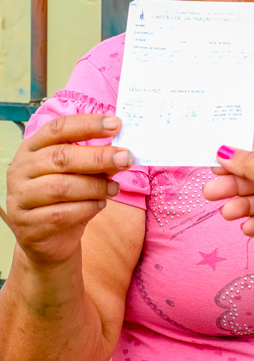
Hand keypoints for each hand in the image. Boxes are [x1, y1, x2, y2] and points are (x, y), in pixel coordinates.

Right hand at [5, 115, 132, 265]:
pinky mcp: (27, 224)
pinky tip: (99, 205)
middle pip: (61, 157)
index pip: (58, 128)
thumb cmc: (67, 196)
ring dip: (95, 187)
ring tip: (114, 188)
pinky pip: (61, 214)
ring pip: (61, 187)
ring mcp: (20, 197)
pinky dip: (87, 208)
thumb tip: (124, 151)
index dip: (88, 124)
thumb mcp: (83, 172)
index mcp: (34, 147)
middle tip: (126, 158)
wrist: (48, 236)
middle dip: (98, 157)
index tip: (116, 124)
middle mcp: (21, 169)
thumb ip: (100, 160)